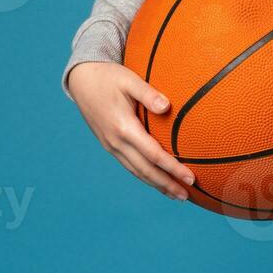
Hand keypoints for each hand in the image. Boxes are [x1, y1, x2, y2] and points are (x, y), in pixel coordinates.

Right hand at [67, 61, 196, 200]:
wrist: (81, 79)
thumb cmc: (108, 77)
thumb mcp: (129, 80)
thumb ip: (148, 94)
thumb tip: (167, 106)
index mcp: (123, 127)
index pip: (153, 154)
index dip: (173, 168)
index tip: (190, 177)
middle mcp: (116, 142)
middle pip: (145, 170)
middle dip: (167, 184)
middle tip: (186, 196)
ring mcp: (111, 145)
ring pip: (136, 171)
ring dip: (156, 185)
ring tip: (175, 194)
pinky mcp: (109, 145)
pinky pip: (129, 165)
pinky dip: (144, 176)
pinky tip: (156, 180)